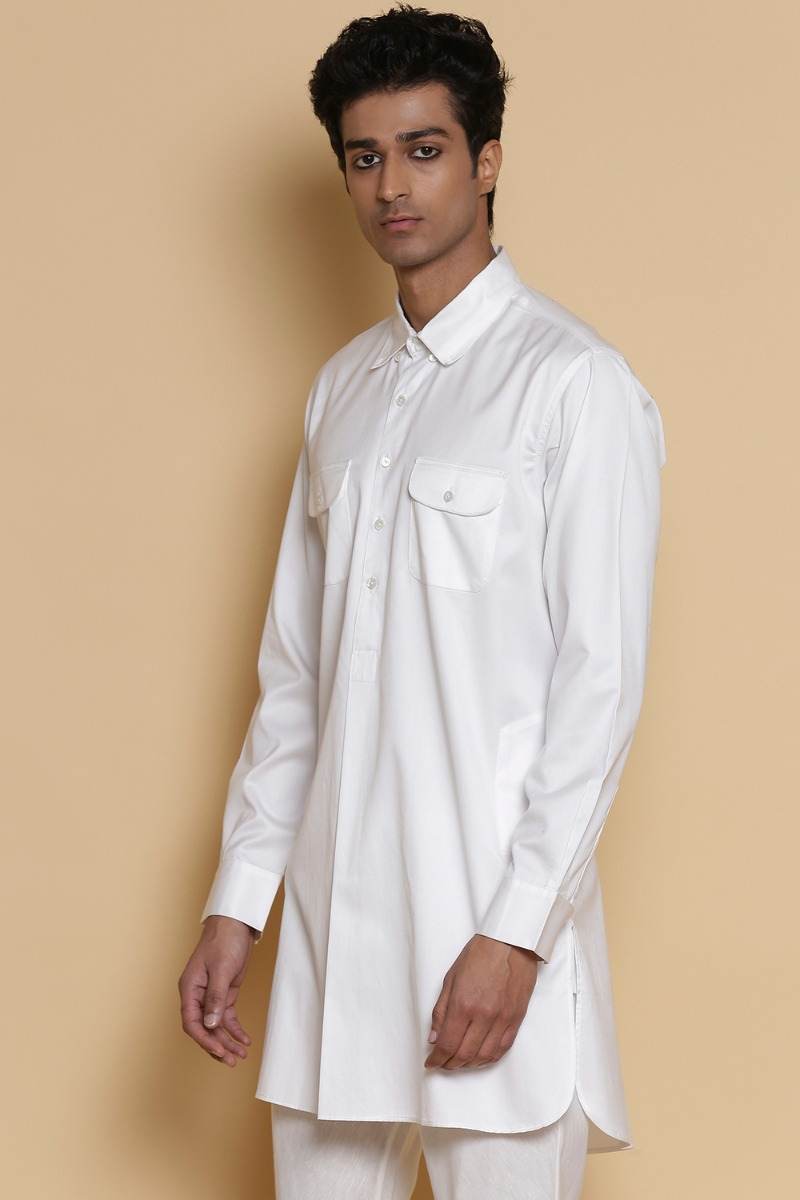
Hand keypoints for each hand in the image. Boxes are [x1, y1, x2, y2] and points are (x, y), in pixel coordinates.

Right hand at [178, 916, 255, 1066]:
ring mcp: (210, 995)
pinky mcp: (224, 993)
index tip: (219, 1052)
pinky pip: (227, 1016)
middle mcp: (197, 995)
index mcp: (189, 989)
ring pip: (216, 1025)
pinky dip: (235, 1029)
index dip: (204, 1039)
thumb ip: (216, 998)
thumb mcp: (221, 970)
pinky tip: (244, 1040)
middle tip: (232, 1060)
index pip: (191, 1022)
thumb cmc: (224, 941)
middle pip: (204, 1028)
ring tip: (241, 1055)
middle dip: (217, 1045)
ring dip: (228, 1041)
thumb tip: (210, 1025)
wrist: (235, 924)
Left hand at [424, 934, 541, 1070]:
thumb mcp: (450, 978)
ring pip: (484, 1056)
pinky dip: (489, 1058)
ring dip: (469, 1064)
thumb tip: (434, 1037)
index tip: (431, 1063)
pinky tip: (480, 1057)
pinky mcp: (516, 1019)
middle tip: (443, 1063)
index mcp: (463, 1004)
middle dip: (450, 1064)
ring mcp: (502, 1019)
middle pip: (465, 1054)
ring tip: (459, 1062)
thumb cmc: (479, 955)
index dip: (437, 1058)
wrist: (510, 942)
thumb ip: (441, 1011)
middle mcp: (484, 1015)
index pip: (447, 1043)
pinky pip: (503, 1048)